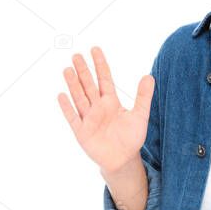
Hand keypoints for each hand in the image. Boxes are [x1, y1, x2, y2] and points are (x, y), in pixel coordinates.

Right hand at [57, 46, 154, 172]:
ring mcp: (88, 118)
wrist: (123, 159)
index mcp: (111, 101)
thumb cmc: (131, 137)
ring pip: (79, 97)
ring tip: (67, 69)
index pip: (104, 78)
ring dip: (73, 84)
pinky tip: (61, 95)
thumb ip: (143, 96)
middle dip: (83, 70)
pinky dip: (67, 107)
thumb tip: (149, 76)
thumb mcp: (140, 115)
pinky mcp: (82, 132)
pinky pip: (73, 117)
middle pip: (88, 85)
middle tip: (76, 55)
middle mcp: (98, 107)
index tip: (95, 49)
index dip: (100, 64)